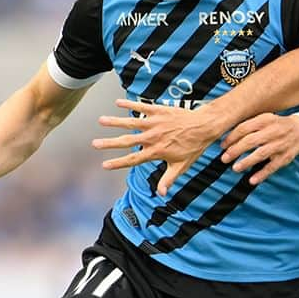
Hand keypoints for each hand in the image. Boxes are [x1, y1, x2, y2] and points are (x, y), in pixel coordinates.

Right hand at [94, 99, 217, 194]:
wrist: (204, 126)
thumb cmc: (193, 147)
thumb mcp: (181, 166)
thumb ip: (168, 179)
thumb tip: (161, 194)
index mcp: (156, 152)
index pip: (133, 159)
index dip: (118, 163)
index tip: (104, 165)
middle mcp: (153, 137)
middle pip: (127, 141)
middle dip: (110, 143)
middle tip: (94, 144)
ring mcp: (155, 123)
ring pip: (131, 122)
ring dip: (115, 121)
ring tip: (101, 120)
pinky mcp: (159, 111)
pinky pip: (141, 107)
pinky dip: (129, 105)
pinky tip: (117, 103)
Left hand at [220, 113, 298, 184]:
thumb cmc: (278, 125)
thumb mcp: (265, 119)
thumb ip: (249, 126)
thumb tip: (229, 138)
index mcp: (265, 120)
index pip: (244, 128)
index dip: (232, 137)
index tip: (223, 146)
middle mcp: (272, 132)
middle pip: (251, 141)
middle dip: (236, 150)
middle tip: (224, 158)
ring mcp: (279, 145)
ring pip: (261, 154)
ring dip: (247, 161)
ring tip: (235, 168)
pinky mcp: (285, 157)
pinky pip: (272, 167)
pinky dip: (262, 174)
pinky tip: (252, 180)